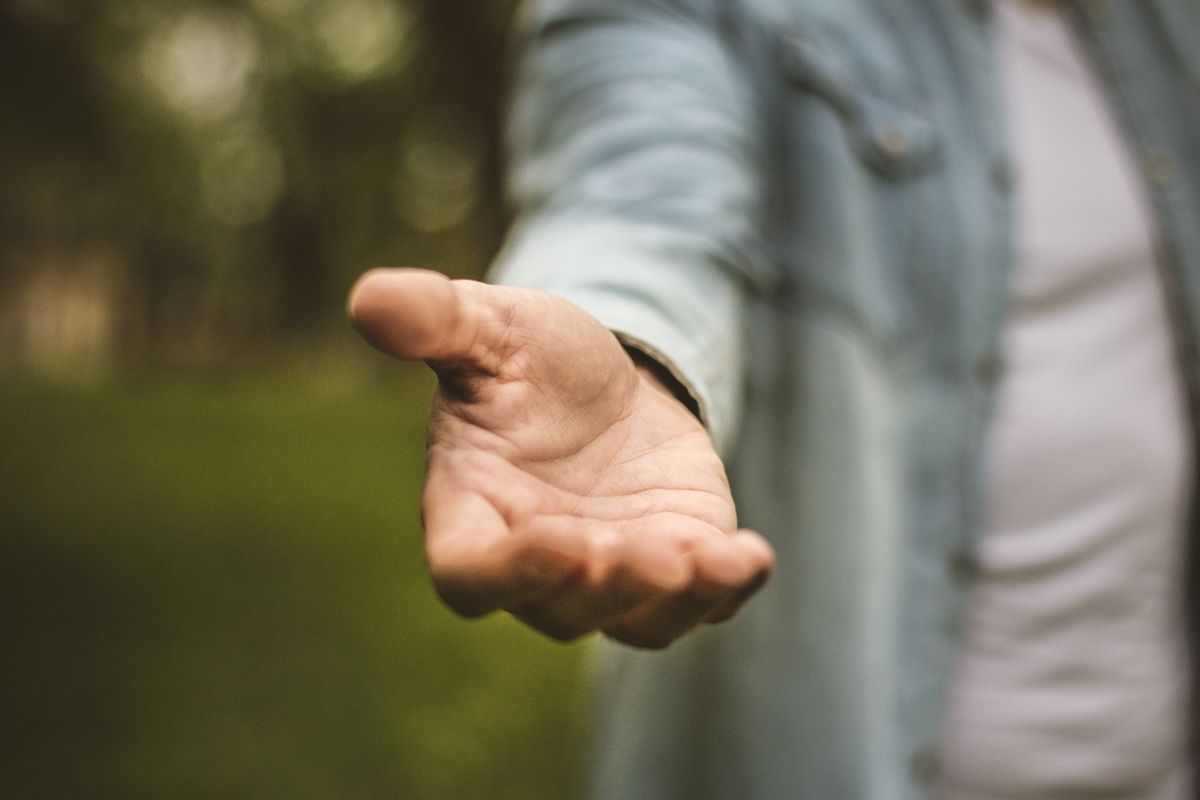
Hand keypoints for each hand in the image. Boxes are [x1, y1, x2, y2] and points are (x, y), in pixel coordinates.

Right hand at [348, 268, 773, 647]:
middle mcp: (539, 562)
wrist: (610, 376)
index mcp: (474, 512)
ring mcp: (612, 571)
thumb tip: (367, 298)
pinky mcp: (677, 561)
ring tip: (705, 560)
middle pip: (562, 611)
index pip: (469, 575)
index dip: (506, 574)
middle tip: (643, 551)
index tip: (554, 539)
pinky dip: (727, 588)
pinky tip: (750, 556)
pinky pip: (702, 602)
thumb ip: (435, 321)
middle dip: (605, 587)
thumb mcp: (489, 326)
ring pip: (635, 622)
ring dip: (669, 602)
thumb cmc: (529, 358)